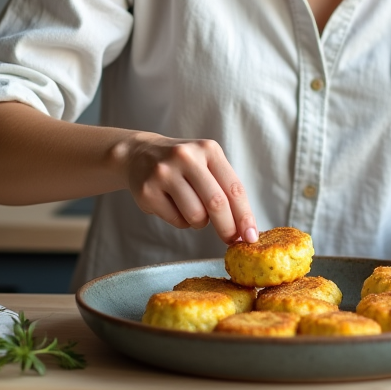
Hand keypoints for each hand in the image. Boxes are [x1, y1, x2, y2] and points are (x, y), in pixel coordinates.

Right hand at [121, 132, 258, 245]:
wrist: (139, 154)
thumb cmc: (183, 165)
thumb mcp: (206, 163)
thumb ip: (225, 189)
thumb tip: (244, 229)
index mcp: (208, 149)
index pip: (234, 188)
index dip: (245, 215)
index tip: (251, 237)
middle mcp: (186, 157)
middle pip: (216, 203)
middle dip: (227, 228)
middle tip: (230, 240)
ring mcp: (164, 173)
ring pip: (195, 215)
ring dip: (200, 222)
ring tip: (192, 209)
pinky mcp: (147, 190)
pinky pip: (176, 221)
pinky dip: (181, 221)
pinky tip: (173, 205)